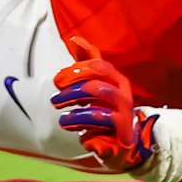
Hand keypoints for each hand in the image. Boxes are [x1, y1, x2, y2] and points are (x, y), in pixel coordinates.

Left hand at [50, 40, 157, 172]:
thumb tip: (75, 39)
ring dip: (75, 102)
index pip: (96, 65)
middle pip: (97, 76)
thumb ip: (86, 64)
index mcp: (115, 79)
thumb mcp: (95, 85)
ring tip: (62, 116)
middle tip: (56, 97)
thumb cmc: (106, 110)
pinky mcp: (122, 126)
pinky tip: (70, 125)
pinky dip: (81, 120)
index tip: (57, 81)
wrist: (126, 142)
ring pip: (97, 92)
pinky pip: (99, 116)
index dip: (75, 70)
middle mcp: (122, 90)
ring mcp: (124, 107)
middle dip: (73, 85)